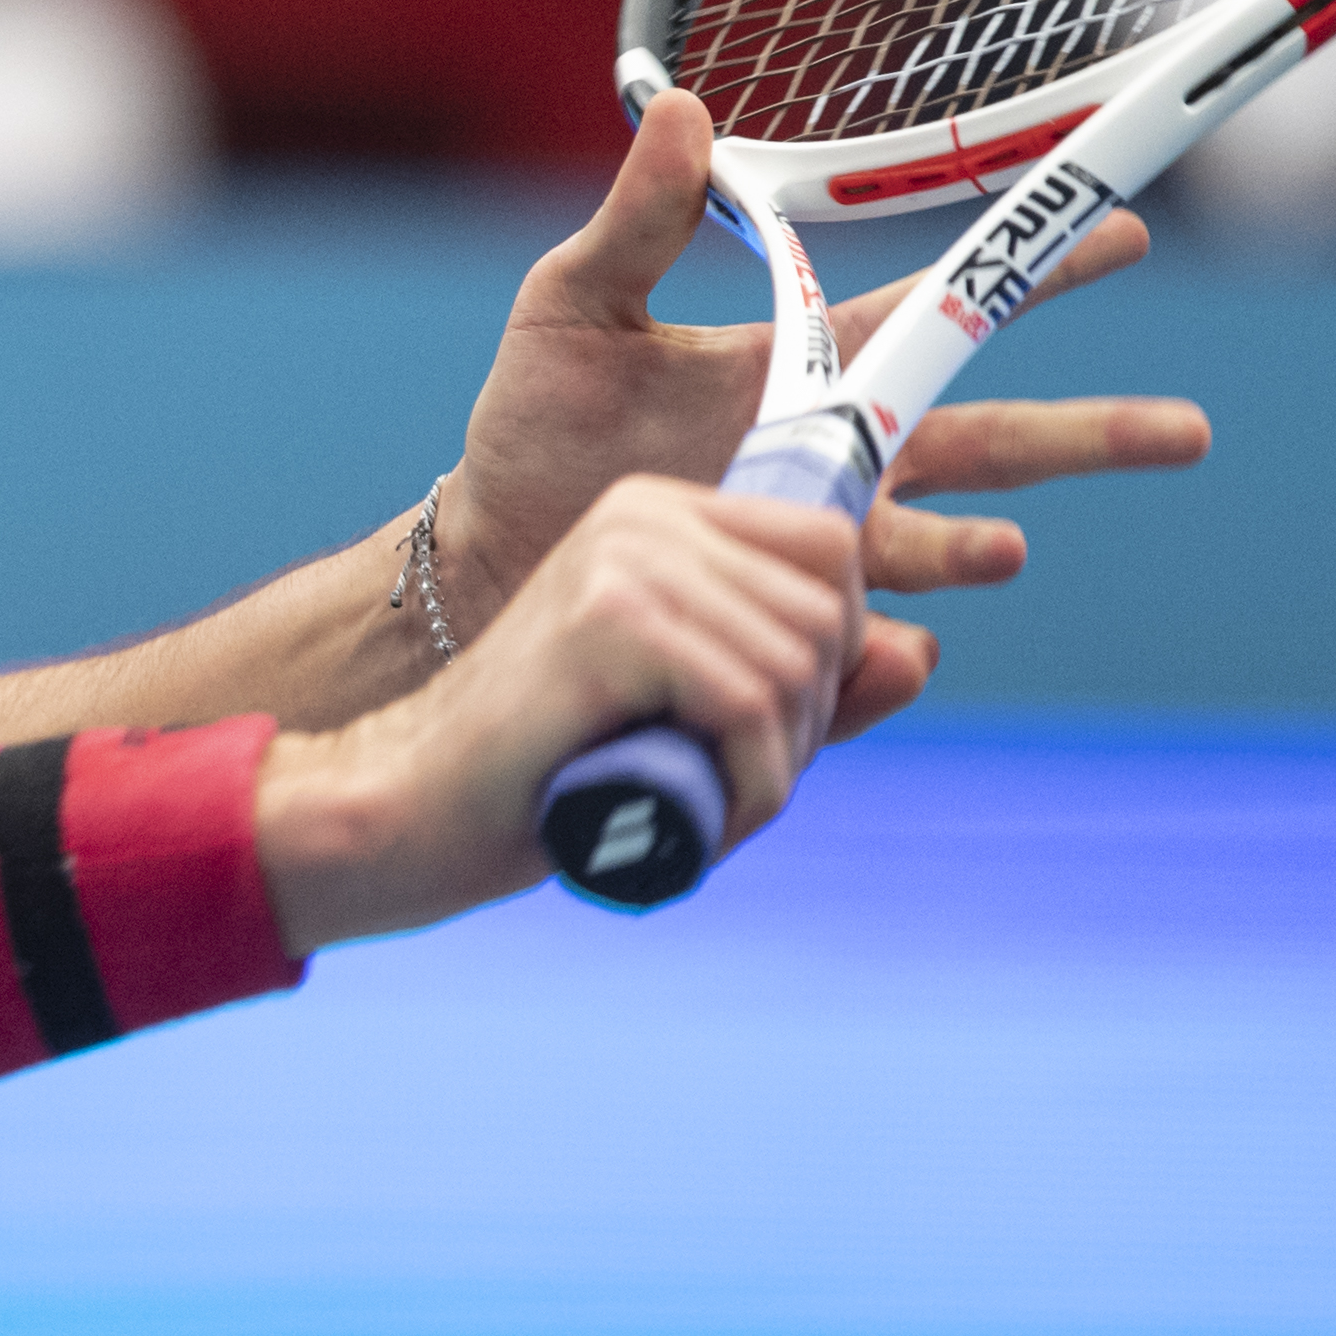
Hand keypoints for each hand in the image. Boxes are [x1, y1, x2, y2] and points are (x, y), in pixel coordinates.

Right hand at [268, 473, 862, 950]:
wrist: (416, 807)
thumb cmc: (552, 773)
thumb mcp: (701, 722)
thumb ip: (808, 691)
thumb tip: (919, 654)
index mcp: (662, 516)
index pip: (829, 545)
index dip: (834, 649)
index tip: (772, 727)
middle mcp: (646, 516)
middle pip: (829, 605)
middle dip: (811, 718)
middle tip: (734, 782)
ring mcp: (626, 559)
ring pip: (799, 663)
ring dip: (778, 767)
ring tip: (706, 807)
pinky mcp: (612, 620)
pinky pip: (753, 704)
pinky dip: (751, 785)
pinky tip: (700, 819)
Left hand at [431, 91, 1207, 653]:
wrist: (486, 557)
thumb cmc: (532, 429)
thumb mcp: (574, 305)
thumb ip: (636, 219)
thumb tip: (681, 106)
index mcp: (800, 365)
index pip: (934, 311)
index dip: (1026, 277)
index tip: (1122, 234)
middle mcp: (834, 455)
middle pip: (989, 438)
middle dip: (1091, 433)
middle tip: (1189, 429)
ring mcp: (814, 542)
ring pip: (942, 544)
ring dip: (984, 545)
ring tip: (1014, 549)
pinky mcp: (778, 616)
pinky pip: (858, 634)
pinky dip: (891, 638)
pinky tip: (910, 640)